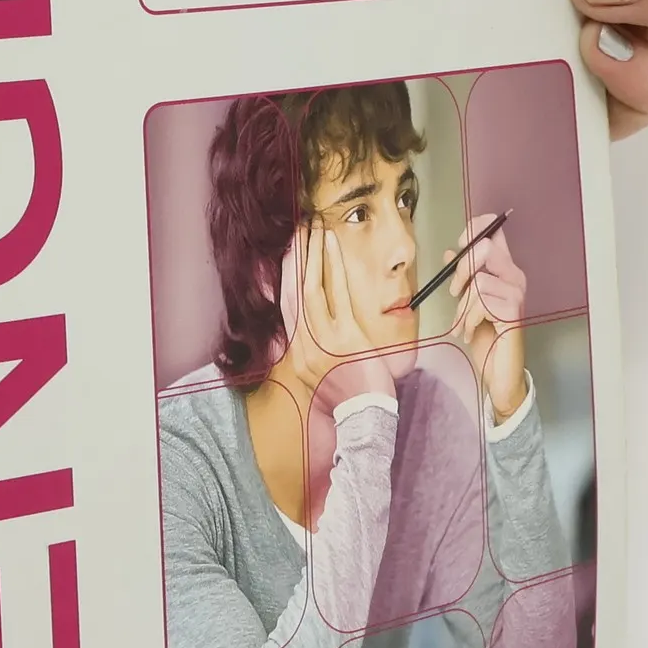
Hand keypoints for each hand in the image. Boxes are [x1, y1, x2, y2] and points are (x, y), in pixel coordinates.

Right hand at [276, 225, 396, 404]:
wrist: (364, 418)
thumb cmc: (348, 396)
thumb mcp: (320, 373)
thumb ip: (309, 349)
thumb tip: (304, 327)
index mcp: (296, 352)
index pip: (285, 305)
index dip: (282, 275)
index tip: (284, 250)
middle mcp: (303, 344)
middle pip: (292, 292)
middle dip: (294, 257)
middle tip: (296, 229)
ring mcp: (323, 340)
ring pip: (311, 288)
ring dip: (311, 254)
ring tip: (313, 229)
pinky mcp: (346, 338)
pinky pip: (337, 295)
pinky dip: (334, 268)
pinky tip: (332, 246)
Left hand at [450, 216, 527, 421]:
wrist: (497, 368)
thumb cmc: (486, 336)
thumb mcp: (468, 303)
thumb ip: (463, 277)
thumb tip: (451, 252)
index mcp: (505, 271)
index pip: (495, 234)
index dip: (477, 229)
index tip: (462, 240)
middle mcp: (515, 278)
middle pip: (484, 251)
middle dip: (462, 270)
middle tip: (455, 291)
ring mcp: (516, 294)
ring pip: (479, 282)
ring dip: (464, 306)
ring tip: (464, 322)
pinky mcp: (513, 310)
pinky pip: (481, 303)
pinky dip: (470, 319)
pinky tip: (472, 330)